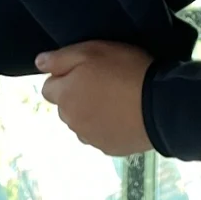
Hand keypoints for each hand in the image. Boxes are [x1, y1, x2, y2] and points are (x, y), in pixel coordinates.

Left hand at [37, 41, 153, 156]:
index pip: (48, 88)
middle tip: (103, 83)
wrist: (161, 105)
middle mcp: (71, 120)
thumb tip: (39, 63)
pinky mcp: (108, 148)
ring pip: (82, 122)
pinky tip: (124, 116)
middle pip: (65, 107)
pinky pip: (100, 135)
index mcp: (65, 95)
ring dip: (91, 113)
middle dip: (76, 96)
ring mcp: (89, 137)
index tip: (87, 71)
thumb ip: (61, 58)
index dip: (65, 77)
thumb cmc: (127, 71)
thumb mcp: (93, 50)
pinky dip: (106, 127)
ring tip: (116, 100)